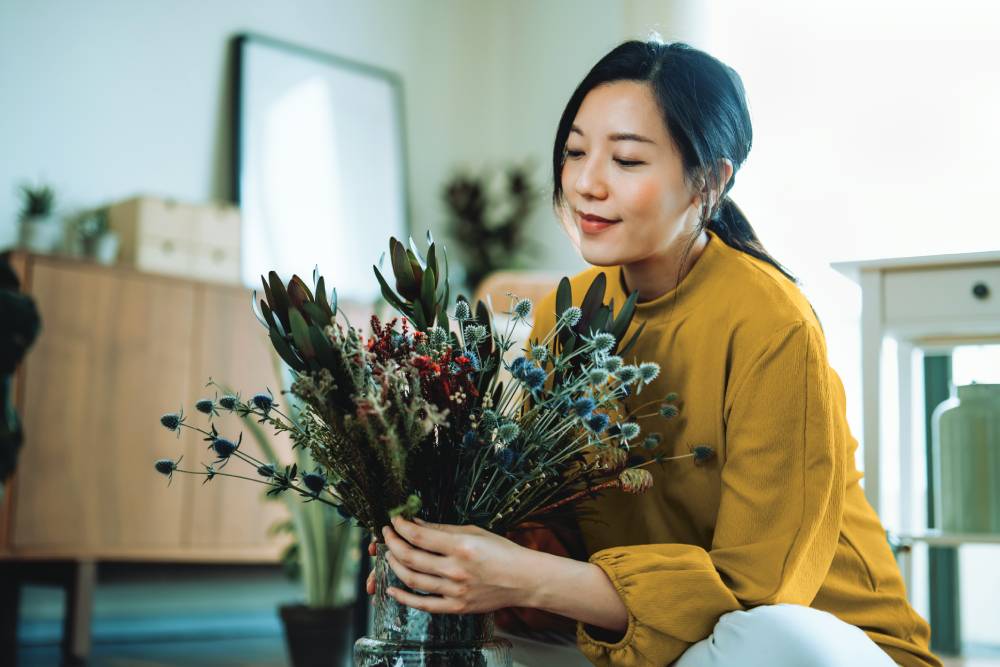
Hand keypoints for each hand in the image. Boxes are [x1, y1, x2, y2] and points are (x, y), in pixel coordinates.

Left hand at [373, 515, 539, 613]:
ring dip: (395, 566)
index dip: (401, 527)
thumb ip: (443, 530)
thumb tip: (416, 523)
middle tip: (387, 534)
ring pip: (412, 580)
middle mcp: (456, 570)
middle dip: (393, 543)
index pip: (419, 536)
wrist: (523, 579)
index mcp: (461, 547)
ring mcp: (455, 591)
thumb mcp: (474, 532)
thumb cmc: (502, 551)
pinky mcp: (457, 607)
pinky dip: (404, 598)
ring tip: (389, 555)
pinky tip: (392, 590)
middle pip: (411, 557)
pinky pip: (423, 605)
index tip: (394, 520)